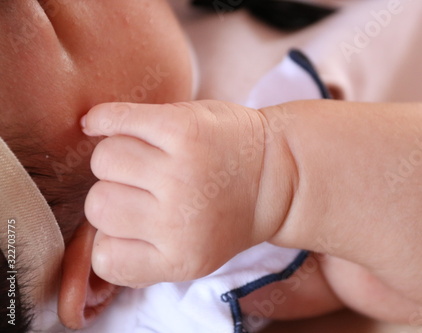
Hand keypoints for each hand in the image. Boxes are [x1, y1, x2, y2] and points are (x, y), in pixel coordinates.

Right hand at [82, 100, 293, 286]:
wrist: (279, 174)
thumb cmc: (227, 212)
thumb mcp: (193, 255)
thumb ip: (145, 258)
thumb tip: (94, 242)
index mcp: (180, 260)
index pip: (104, 256)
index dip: (114, 236)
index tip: (136, 222)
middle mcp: (179, 221)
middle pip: (99, 205)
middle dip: (116, 193)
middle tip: (146, 185)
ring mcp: (182, 172)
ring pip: (105, 160)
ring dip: (118, 156)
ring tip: (146, 155)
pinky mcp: (184, 129)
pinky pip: (117, 120)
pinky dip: (104, 119)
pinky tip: (101, 122)